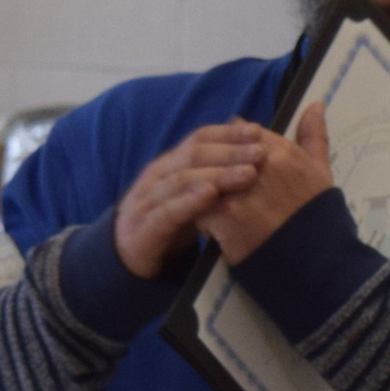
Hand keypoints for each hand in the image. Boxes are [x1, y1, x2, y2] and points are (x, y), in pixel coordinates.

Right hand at [108, 125, 273, 283]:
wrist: (128, 258)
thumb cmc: (168, 224)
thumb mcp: (193, 198)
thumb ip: (214, 178)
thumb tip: (249, 156)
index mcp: (170, 164)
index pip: (199, 138)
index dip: (227, 133)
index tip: (257, 132)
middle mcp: (158, 176)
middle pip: (194, 155)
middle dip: (230, 151)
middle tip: (261, 152)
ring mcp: (147, 200)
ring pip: (184, 179)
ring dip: (218, 174)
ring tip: (248, 174)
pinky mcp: (143, 228)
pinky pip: (168, 211)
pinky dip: (190, 201)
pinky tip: (212, 195)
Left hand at [201, 104, 337, 264]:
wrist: (318, 264)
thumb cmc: (320, 218)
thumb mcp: (322, 172)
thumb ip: (314, 136)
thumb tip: (314, 103)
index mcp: (281, 151)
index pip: (245, 134)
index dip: (238, 149)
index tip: (238, 164)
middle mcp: (258, 166)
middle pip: (222, 156)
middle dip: (217, 169)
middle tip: (221, 189)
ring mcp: (239, 192)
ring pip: (206, 181)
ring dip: (207, 193)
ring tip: (215, 210)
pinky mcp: (224, 219)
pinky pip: (199, 209)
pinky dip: (203, 219)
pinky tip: (213, 230)